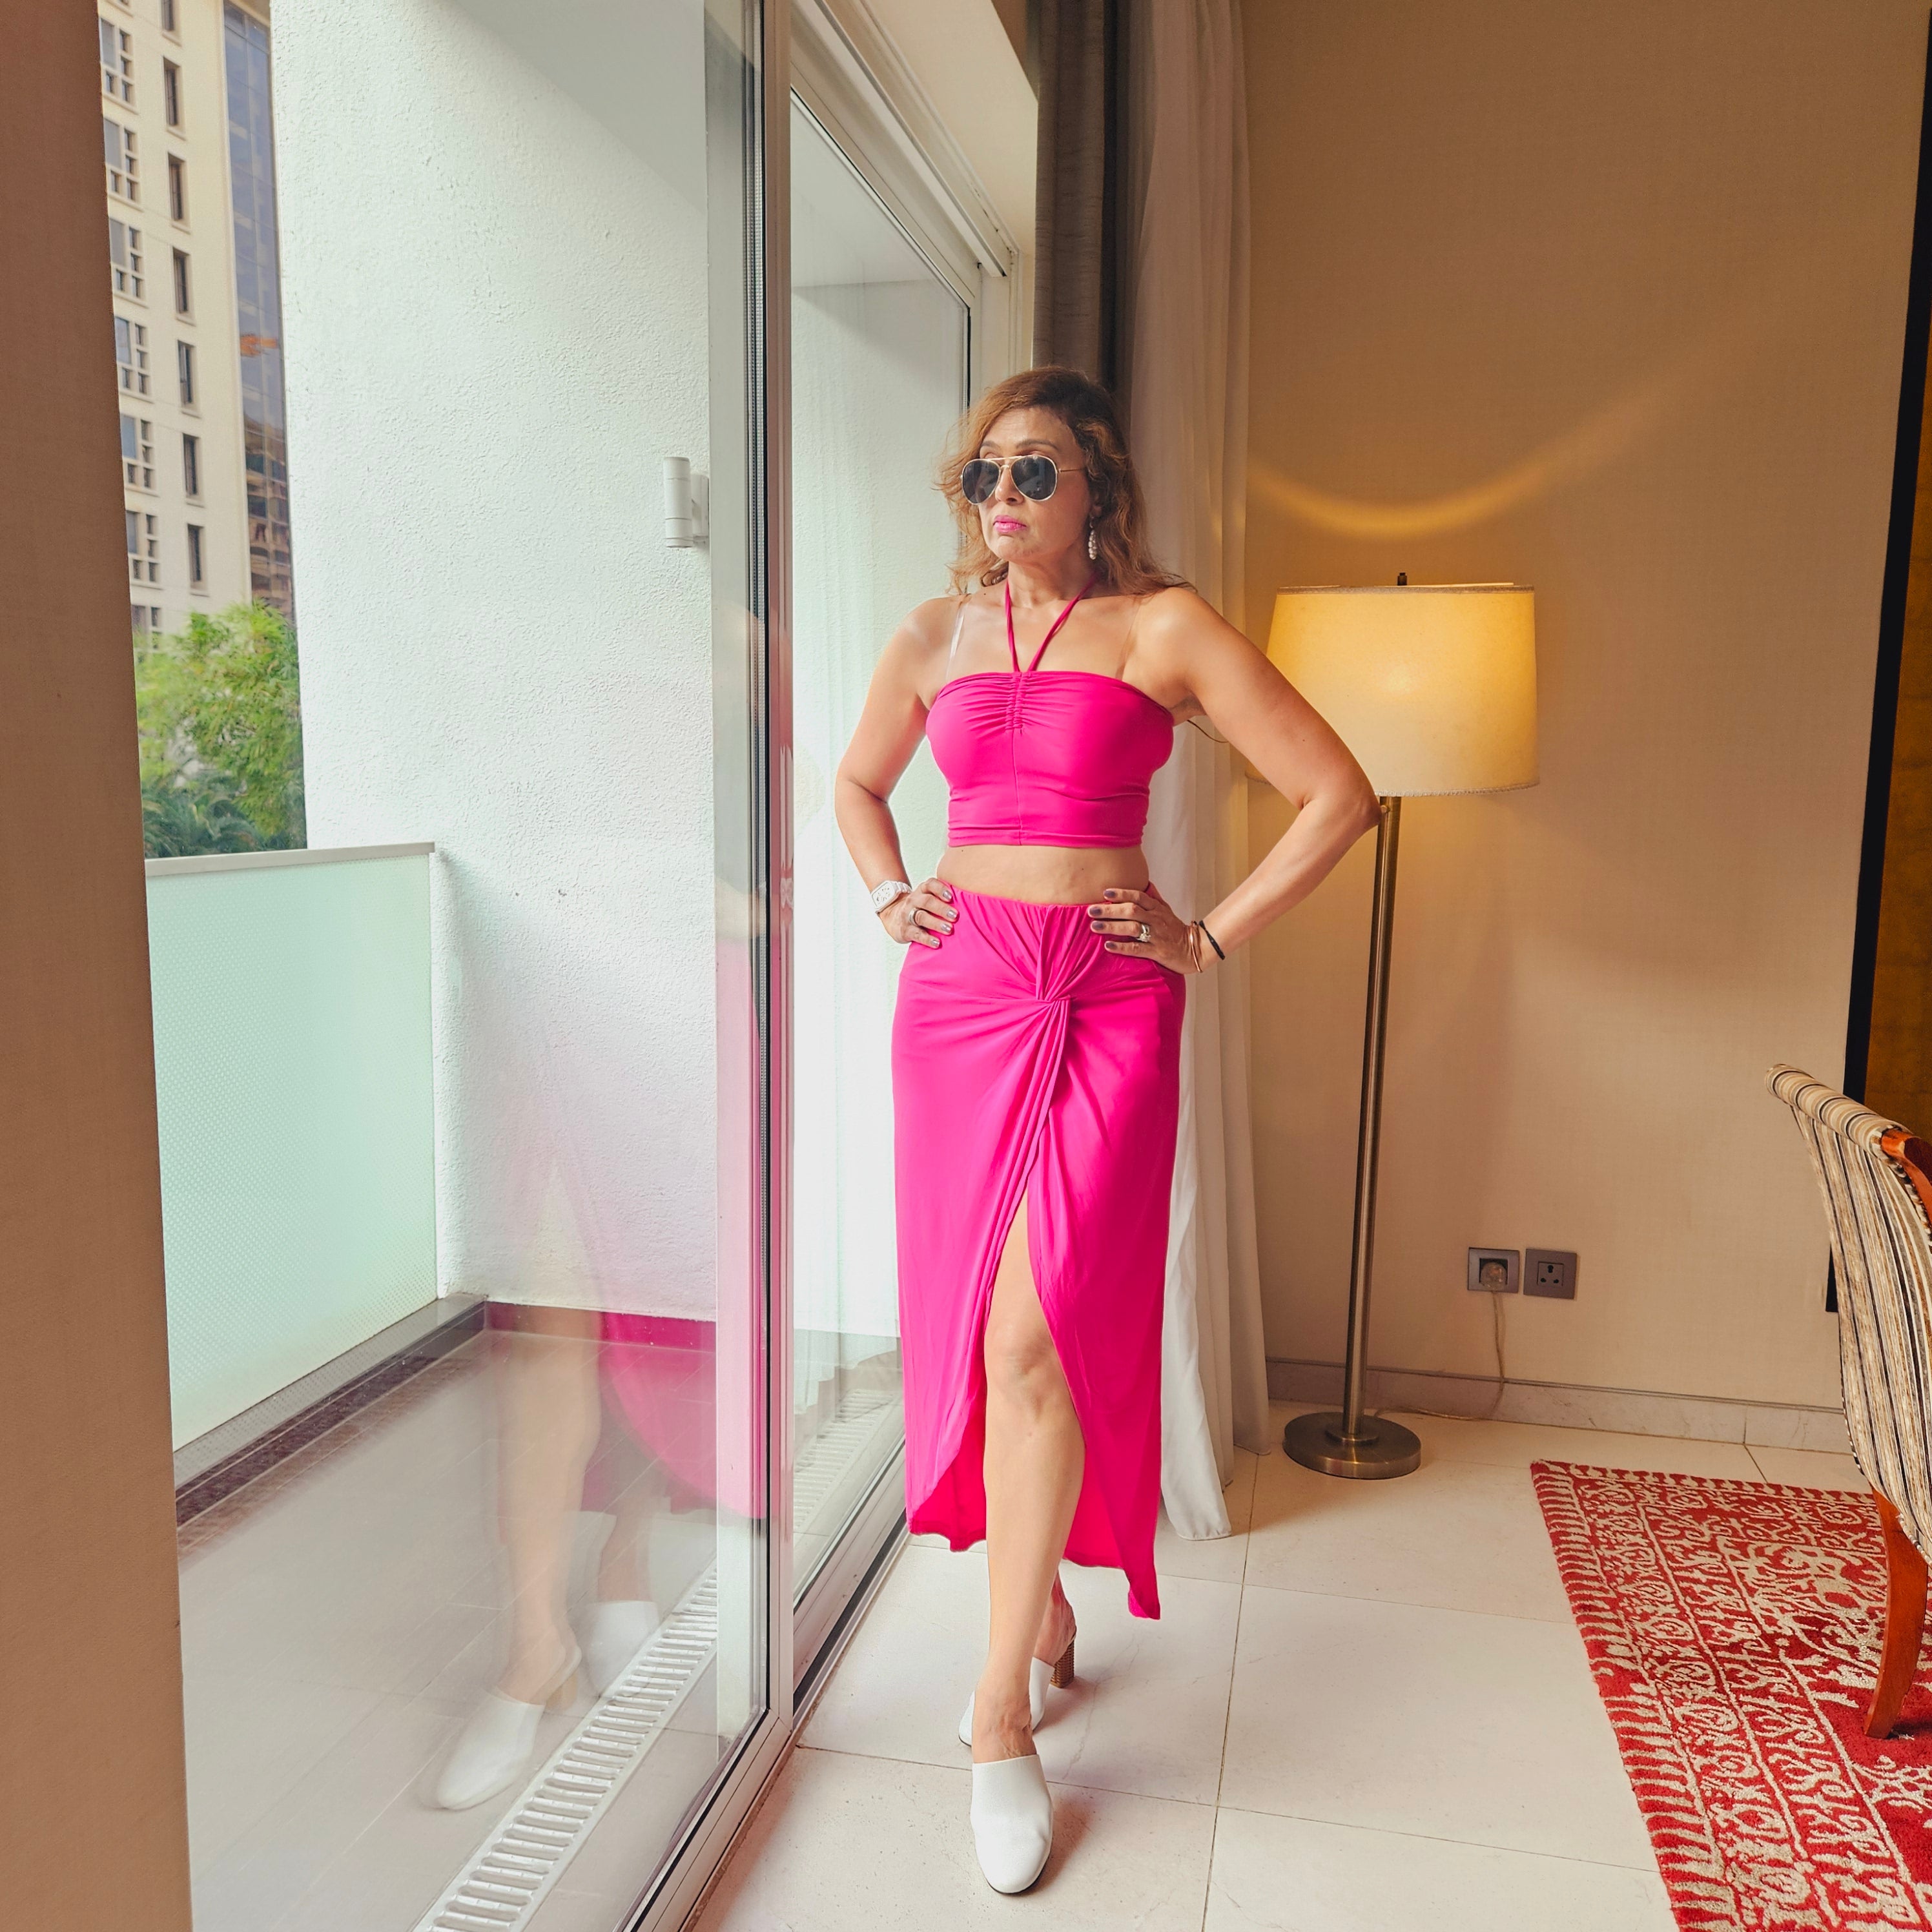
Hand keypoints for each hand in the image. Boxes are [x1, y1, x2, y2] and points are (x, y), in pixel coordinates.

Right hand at [881, 877, 956, 947]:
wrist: (892, 916)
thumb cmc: (919, 907)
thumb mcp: (926, 897)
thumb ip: (942, 897)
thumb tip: (969, 902)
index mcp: (921, 890)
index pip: (930, 884)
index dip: (940, 889)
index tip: (951, 896)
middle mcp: (914, 900)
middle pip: (927, 901)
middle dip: (941, 908)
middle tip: (955, 916)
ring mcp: (907, 915)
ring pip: (921, 917)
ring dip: (936, 923)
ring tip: (949, 930)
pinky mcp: (905, 930)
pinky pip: (916, 934)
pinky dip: (927, 939)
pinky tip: (937, 943)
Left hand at [1086, 883, 1209, 973]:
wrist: (1196, 949)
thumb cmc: (1176, 930)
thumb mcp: (1167, 911)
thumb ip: (1155, 898)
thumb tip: (1147, 883)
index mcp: (1157, 909)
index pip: (1139, 896)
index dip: (1122, 893)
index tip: (1105, 892)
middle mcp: (1156, 920)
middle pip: (1131, 910)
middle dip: (1110, 910)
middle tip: (1091, 910)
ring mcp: (1156, 935)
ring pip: (1132, 928)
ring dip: (1112, 926)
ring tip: (1095, 926)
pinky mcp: (1157, 952)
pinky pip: (1137, 949)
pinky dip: (1122, 947)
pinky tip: (1108, 945)